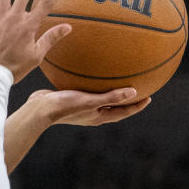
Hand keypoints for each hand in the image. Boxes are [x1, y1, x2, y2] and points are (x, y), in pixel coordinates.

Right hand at [29, 85, 151, 128]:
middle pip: (115, 107)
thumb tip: (134, 92)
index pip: (123, 112)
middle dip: (128, 99)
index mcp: (99, 117)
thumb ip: (111, 97)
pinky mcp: (72, 99)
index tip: (150, 97)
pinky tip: (93, 71)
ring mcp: (82, 107)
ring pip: (102, 98)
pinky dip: (95, 83)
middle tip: (140, 88)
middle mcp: (93, 113)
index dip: (137, 106)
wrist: (38, 109)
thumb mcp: (90, 100)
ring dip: (112, 91)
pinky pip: (89, 90)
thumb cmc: (64, 106)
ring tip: (119, 79)